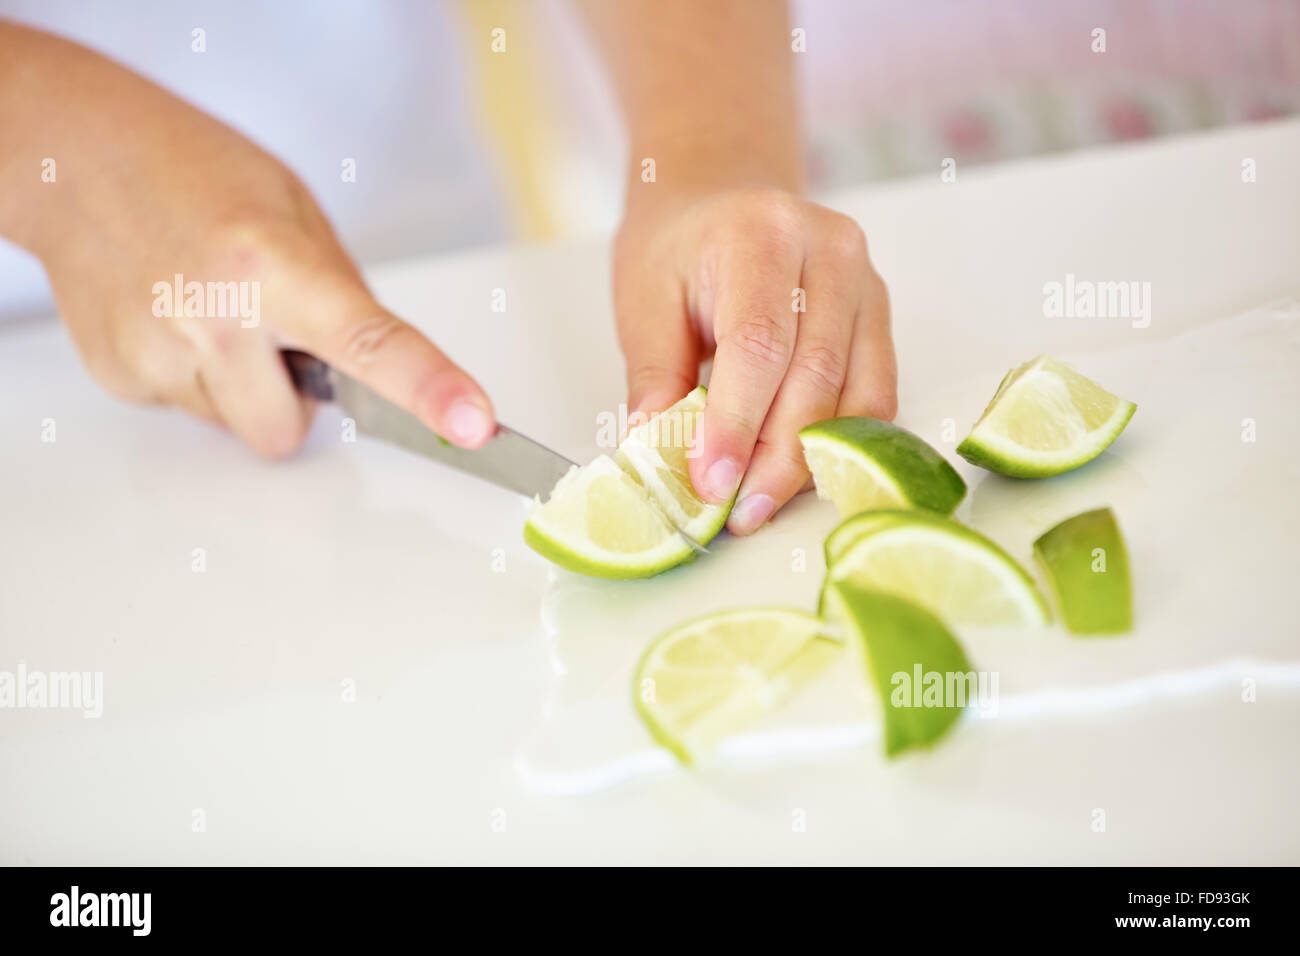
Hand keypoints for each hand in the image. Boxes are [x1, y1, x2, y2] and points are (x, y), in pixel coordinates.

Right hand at [12, 27, 493, 456]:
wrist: (75, 158)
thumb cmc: (198, 173)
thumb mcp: (296, 213)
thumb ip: (342, 296)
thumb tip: (383, 374)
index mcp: (272, 264)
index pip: (369, 344)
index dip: (428, 389)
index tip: (474, 426)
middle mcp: (213, 315)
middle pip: (285, 432)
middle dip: (294, 403)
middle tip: (272, 336)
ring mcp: (155, 352)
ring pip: (238, 428)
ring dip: (243, 389)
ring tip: (215, 312)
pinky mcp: (120, 376)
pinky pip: (191, 411)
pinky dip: (196, 378)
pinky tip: (177, 317)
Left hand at [612, 187, 896, 534]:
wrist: (722, 195)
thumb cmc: (678, 248)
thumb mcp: (643, 299)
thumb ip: (654, 376)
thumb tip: (655, 455)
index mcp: (760, 234)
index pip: (758, 343)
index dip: (736, 423)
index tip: (710, 482)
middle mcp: (829, 251)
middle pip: (816, 376)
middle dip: (776, 458)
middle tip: (738, 512)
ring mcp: (866, 282)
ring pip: (857, 394)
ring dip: (810, 462)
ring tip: (762, 504)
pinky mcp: (880, 315)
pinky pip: (876, 395)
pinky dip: (840, 444)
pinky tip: (798, 474)